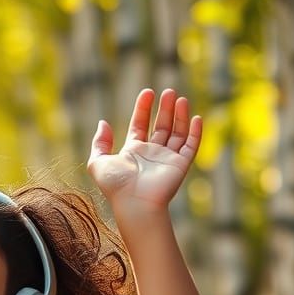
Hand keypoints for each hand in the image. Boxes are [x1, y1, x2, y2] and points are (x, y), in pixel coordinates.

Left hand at [87, 89, 200, 213]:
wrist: (135, 203)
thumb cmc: (116, 185)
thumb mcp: (98, 162)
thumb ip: (99, 142)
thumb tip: (103, 122)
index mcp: (133, 152)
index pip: (140, 125)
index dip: (143, 109)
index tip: (147, 92)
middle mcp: (151, 154)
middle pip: (161, 126)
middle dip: (165, 109)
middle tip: (168, 91)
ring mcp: (167, 159)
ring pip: (177, 133)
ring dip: (180, 116)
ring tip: (180, 98)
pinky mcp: (180, 165)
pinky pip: (190, 146)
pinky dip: (195, 132)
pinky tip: (195, 117)